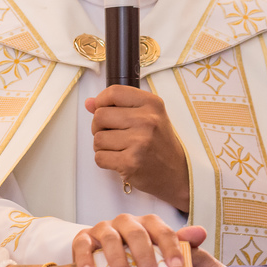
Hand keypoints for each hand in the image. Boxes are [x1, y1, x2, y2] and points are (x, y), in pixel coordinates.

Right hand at [73, 215, 206, 266]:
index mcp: (147, 228)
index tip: (178, 266)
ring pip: (110, 236)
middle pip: (137, 232)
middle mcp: (126, 224)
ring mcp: (103, 230)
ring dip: (118, 259)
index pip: (162, 230)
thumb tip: (201, 233)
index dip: (171, 246)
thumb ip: (178, 255)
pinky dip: (85, 258)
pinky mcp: (81, 240)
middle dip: (145, 255)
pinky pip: (82, 245)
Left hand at [86, 85, 189, 210]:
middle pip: (100, 116)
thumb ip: (118, 106)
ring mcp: (139, 142)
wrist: (177, 173)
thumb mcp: (148, 116)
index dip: (101, 101)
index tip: (102, 109)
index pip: (114, 92)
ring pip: (97, 138)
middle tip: (113, 134)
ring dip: (102, 145)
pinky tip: (119, 159)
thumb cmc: (160, 144)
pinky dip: (105, 160)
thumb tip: (89, 103)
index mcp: (152, 104)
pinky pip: (99, 157)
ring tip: (119, 148)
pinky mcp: (131, 163)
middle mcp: (147, 120)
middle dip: (99, 126)